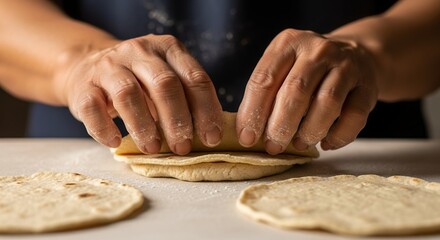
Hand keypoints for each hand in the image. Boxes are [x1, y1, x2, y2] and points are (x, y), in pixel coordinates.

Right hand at [53, 35, 222, 154]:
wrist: (87, 66)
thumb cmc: (138, 81)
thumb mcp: (166, 78)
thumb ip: (186, 97)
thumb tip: (210, 134)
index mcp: (168, 48)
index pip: (194, 77)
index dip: (206, 110)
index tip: (211, 137)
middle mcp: (139, 51)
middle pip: (164, 84)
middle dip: (177, 120)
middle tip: (182, 147)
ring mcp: (108, 66)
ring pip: (129, 94)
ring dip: (144, 126)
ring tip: (153, 148)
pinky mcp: (83, 85)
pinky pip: (92, 108)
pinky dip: (105, 129)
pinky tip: (116, 142)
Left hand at [237, 29, 378, 153]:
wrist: (357, 53)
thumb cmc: (307, 68)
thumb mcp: (283, 68)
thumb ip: (266, 93)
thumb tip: (249, 132)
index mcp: (288, 43)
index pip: (264, 79)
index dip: (253, 112)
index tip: (247, 138)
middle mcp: (318, 50)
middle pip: (295, 91)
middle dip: (280, 125)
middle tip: (273, 146)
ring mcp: (347, 66)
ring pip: (327, 103)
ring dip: (309, 131)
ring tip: (299, 144)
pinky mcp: (368, 86)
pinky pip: (354, 116)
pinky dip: (339, 136)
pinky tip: (327, 143)